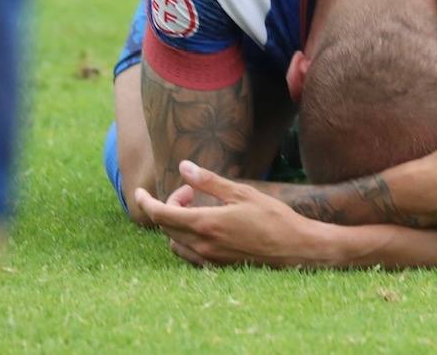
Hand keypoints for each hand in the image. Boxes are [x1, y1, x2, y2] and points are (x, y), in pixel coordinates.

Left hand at [135, 160, 327, 267]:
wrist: (297, 250)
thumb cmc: (273, 218)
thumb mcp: (241, 193)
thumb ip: (209, 182)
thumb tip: (184, 167)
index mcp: (206, 224)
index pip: (161, 215)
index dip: (146, 202)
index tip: (139, 192)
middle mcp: (203, 246)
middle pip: (167, 227)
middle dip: (171, 205)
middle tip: (191, 191)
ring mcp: (210, 260)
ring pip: (175, 242)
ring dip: (177, 223)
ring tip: (199, 207)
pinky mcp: (218, 269)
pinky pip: (189, 255)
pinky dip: (187, 238)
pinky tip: (206, 226)